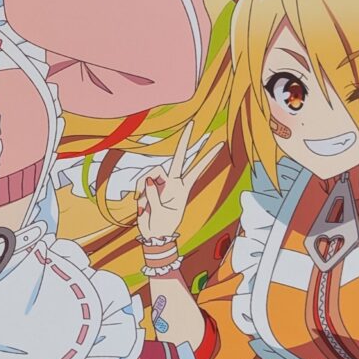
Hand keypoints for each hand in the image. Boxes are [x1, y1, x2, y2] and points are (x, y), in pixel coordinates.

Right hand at [137, 129, 204, 254]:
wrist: (154, 235)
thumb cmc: (162, 225)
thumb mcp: (160, 211)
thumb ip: (153, 194)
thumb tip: (149, 180)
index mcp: (182, 189)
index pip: (197, 169)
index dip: (207, 158)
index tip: (220, 145)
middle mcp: (172, 182)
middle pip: (179, 158)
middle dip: (185, 141)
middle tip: (193, 123)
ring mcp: (160, 183)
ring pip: (152, 172)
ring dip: (144, 188)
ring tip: (143, 204)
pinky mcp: (148, 187)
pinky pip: (142, 181)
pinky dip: (139, 192)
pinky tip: (139, 203)